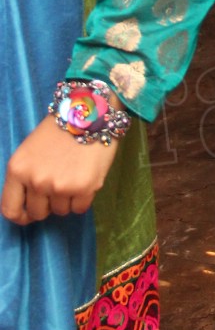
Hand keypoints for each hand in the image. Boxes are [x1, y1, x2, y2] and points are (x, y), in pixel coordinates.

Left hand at [2, 117, 119, 224]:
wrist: (89, 113)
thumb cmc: (58, 131)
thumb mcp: (29, 151)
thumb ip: (25, 177)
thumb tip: (29, 206)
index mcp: (17, 170)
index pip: (10, 209)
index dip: (20, 217)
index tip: (29, 216)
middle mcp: (36, 181)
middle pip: (38, 213)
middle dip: (48, 205)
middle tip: (58, 187)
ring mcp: (60, 186)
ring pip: (61, 211)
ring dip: (67, 199)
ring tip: (74, 176)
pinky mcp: (84, 188)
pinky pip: (80, 208)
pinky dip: (83, 199)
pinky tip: (85, 180)